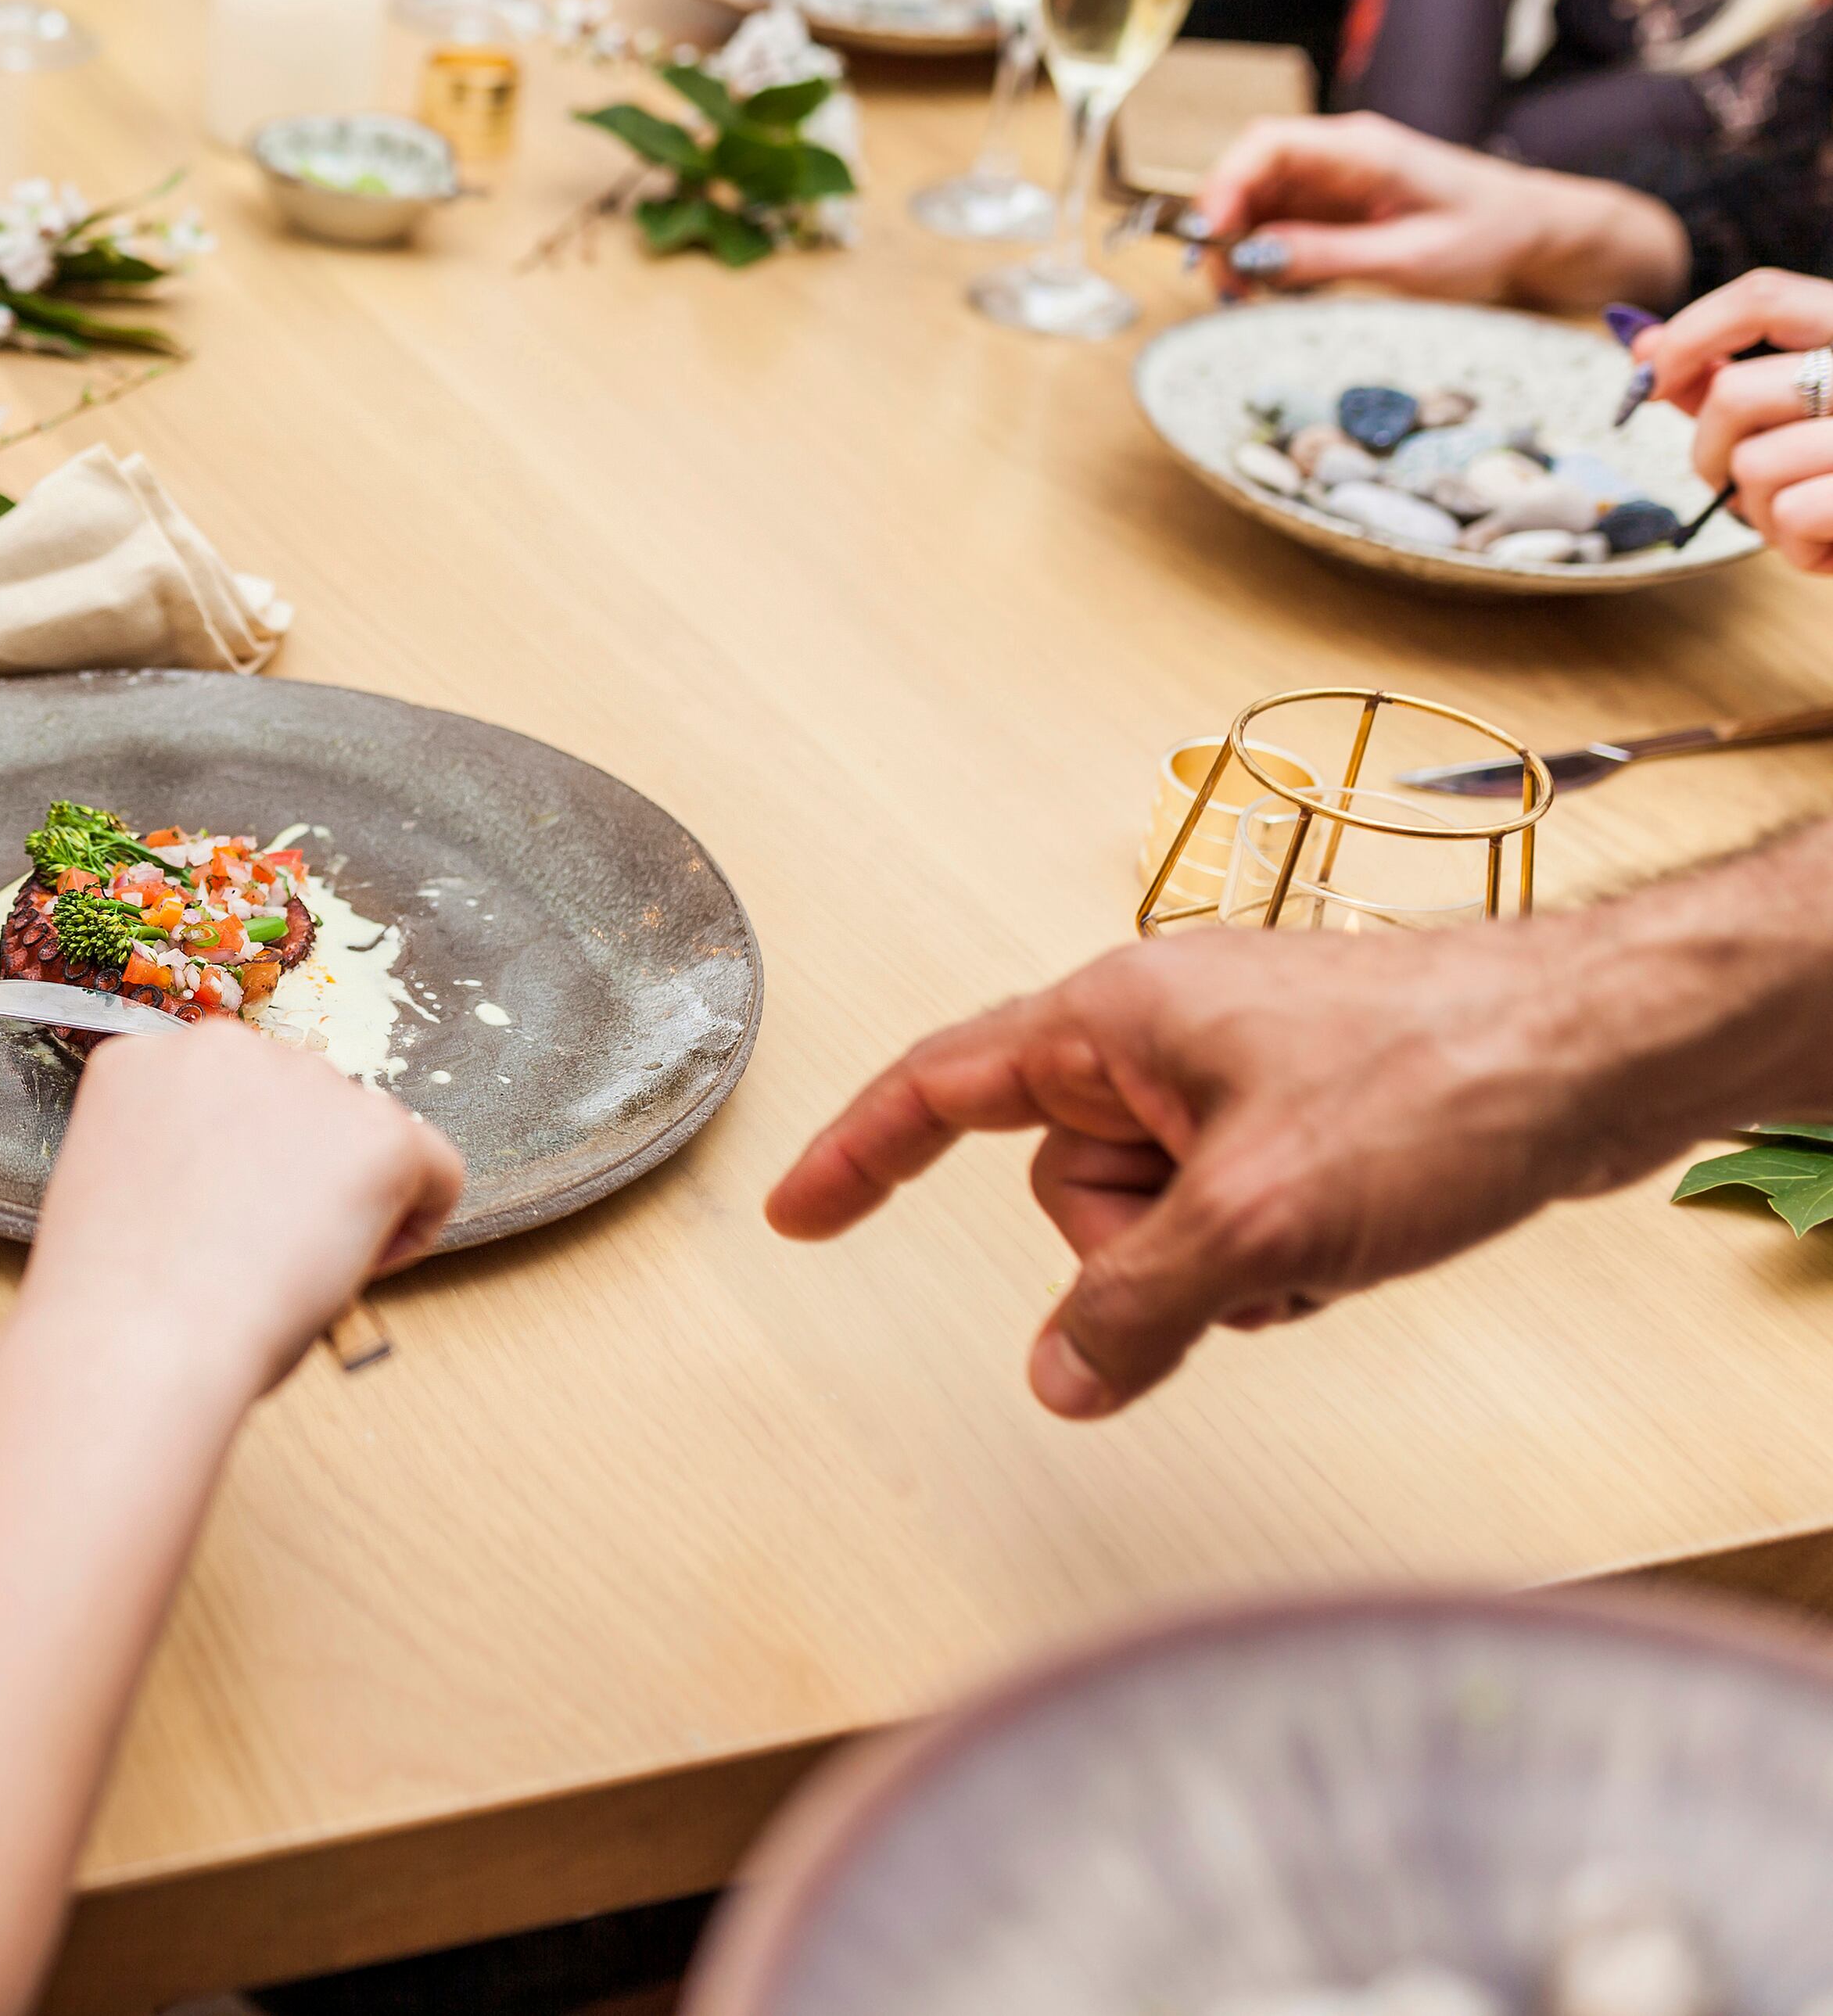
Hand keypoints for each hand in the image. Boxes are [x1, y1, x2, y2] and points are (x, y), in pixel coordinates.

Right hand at [23, 1021, 462, 1400]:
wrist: (136, 1342)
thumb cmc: (115, 1304)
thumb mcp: (124, 1195)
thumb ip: (181, 1164)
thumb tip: (250, 1196)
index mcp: (149, 1061)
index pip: (227, 1096)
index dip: (239, 1168)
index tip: (231, 1227)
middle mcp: (226, 1047)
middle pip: (299, 1106)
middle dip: (298, 1174)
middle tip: (271, 1256)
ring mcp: (305, 1082)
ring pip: (362, 1135)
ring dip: (350, 1196)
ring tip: (304, 1272)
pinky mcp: (377, 1132)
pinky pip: (436, 1169)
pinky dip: (418, 1222)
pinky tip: (366, 1267)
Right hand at [766, 926, 1670, 1418]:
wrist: (1601, 1052)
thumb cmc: (1444, 1075)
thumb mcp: (1258, 1220)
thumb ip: (1134, 1308)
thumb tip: (1060, 1380)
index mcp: (1110, 1018)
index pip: (938, 1087)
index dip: (856, 1154)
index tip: (798, 1212)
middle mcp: (1159, 1035)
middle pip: (1065, 1187)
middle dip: (1137, 1251)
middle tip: (1237, 1245)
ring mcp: (1233, 1076)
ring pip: (1155, 1217)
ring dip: (1223, 1262)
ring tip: (1320, 1239)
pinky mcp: (1303, 1116)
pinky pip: (1232, 1218)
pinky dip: (1279, 1256)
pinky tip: (1354, 1241)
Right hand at [1188, 112, 1686, 314]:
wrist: (1537, 232)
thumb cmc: (1488, 236)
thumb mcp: (1410, 259)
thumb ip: (1327, 256)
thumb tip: (1250, 258)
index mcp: (1362, 150)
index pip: (1267, 144)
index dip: (1225, 186)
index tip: (1212, 238)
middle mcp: (1340, 155)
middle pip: (1250, 172)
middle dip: (1223, 225)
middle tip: (1224, 284)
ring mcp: (1335, 179)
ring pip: (1257, 200)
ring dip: (1239, 246)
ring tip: (1246, 295)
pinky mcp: (1335, 206)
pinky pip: (1279, 222)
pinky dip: (1264, 255)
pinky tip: (1277, 287)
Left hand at [1635, 267, 1832, 571]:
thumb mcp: (1800, 415)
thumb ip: (1728, 378)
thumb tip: (1643, 345)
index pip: (1764, 297)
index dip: (1689, 335)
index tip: (1651, 381)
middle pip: (1735, 394)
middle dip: (1712, 454)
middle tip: (1740, 483)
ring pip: (1753, 465)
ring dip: (1759, 509)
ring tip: (1806, 515)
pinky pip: (1791, 515)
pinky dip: (1797, 546)